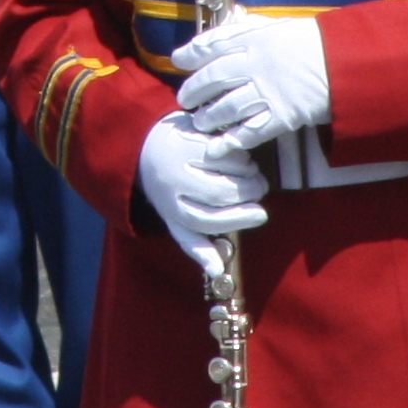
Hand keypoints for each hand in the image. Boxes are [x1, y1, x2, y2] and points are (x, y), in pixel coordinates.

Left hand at [137, 116, 269, 275]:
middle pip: (220, 193)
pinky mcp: (187, 135)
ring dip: (247, 172)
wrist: (146, 150)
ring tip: (253, 175)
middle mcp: (171, 184)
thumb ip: (198, 245)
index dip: (238, 219)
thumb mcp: (177, 221)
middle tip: (260, 190)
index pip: (207, 220)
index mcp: (171, 209)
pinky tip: (242, 159)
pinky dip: (238, 155)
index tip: (261, 215)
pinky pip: (222, 147)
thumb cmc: (170, 193)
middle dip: (248, 193)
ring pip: (224, 168)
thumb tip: (217, 271)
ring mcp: (178, 157)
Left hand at [174, 11, 333, 148]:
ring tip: (199, 122)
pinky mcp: (282, 116)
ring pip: (227, 107)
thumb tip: (232, 19)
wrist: (348, 63)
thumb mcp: (281, 26)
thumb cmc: (316, 42)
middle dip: (194, 90)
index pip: (215, 45)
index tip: (178, 60)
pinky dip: (231, 142)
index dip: (193, 53)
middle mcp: (257, 64)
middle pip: (214, 78)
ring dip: (209, 116)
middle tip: (183, 99)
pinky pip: (250, 131)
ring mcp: (268, 91)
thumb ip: (254, 26)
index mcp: (256, 39)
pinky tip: (217, 148)